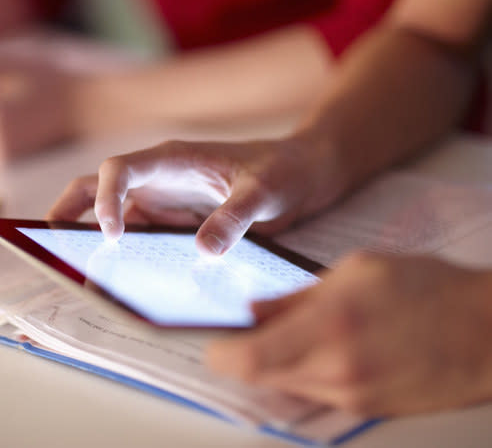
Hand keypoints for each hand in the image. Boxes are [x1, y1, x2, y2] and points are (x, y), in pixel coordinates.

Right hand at [48, 138, 338, 254]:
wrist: (301, 173)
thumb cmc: (282, 169)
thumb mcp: (265, 191)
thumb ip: (236, 217)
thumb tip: (203, 251)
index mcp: (172, 158)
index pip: (119, 169)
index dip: (104, 199)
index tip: (112, 235)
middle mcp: (157, 178)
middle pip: (96, 186)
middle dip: (68, 209)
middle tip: (47, 241)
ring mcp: (162, 200)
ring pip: (111, 213)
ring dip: (90, 235)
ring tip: (74, 267)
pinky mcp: (171, 222)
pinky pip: (138, 236)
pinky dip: (122, 254)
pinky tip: (120, 278)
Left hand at [207, 252, 491, 414]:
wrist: (487, 332)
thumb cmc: (428, 290)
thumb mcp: (355, 271)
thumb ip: (296, 295)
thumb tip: (254, 311)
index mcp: (329, 327)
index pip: (247, 360)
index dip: (219, 355)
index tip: (216, 342)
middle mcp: (336, 371)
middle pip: (260, 380)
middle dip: (245, 359)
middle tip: (248, 334)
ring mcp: (352, 397)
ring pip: (286, 389)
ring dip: (276, 366)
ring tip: (295, 335)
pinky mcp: (366, 410)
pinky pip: (315, 397)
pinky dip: (305, 376)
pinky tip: (324, 350)